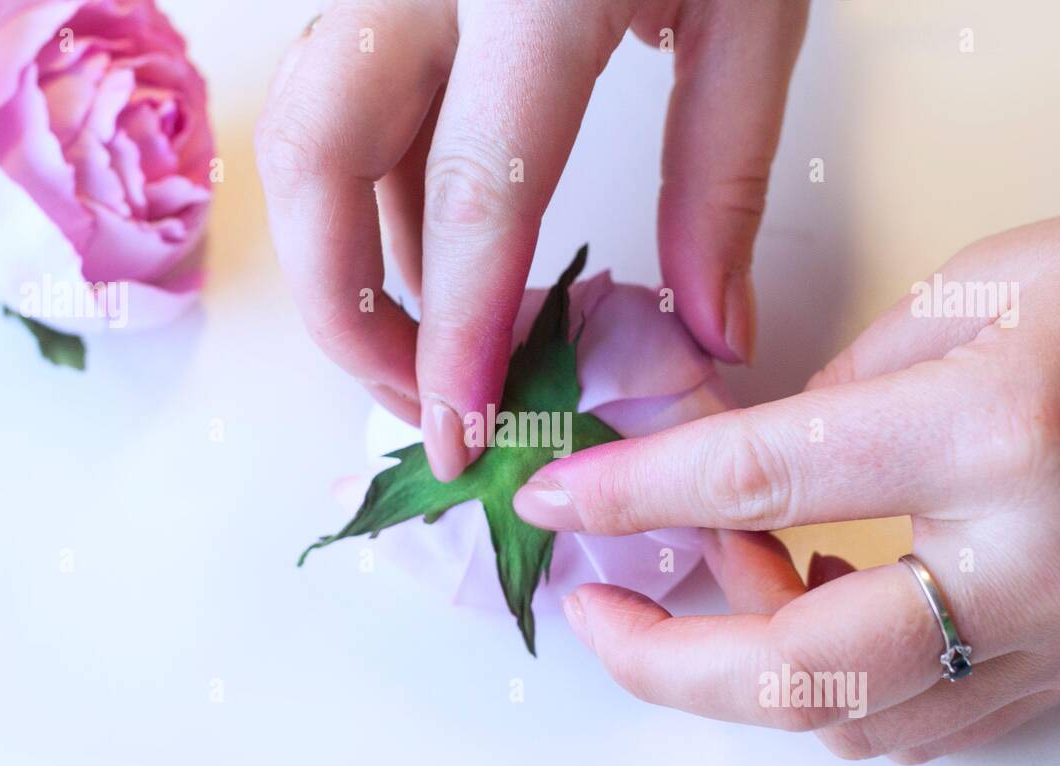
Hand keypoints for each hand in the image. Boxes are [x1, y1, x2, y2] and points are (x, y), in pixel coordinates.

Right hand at [255, 0, 807, 479]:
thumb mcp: (753, 12)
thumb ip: (718, 179)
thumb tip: (709, 333)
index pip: (472, 189)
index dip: (458, 328)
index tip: (462, 430)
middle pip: (316, 158)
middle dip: (347, 306)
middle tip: (417, 399)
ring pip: (307, 135)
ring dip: (346, 261)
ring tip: (428, 344)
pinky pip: (344, 109)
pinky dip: (374, 206)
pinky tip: (432, 262)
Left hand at [511, 195, 1059, 761]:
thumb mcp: (977, 292)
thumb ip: (842, 388)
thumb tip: (751, 468)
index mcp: (991, 429)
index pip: (758, 482)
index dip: (633, 494)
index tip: (562, 501)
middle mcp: (1032, 558)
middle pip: (796, 673)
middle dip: (664, 661)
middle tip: (600, 612)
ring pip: (858, 724)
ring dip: (754, 674)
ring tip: (718, 592)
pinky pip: (930, 720)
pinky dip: (841, 687)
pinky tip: (818, 616)